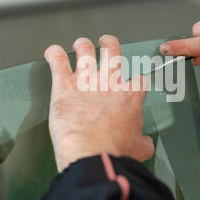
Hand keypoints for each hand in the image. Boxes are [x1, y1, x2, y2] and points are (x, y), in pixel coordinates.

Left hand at [44, 35, 153, 171]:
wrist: (93, 156)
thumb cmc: (115, 152)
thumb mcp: (139, 149)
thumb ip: (143, 142)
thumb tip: (146, 144)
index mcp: (130, 96)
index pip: (137, 79)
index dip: (134, 80)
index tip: (131, 84)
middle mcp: (109, 83)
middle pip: (112, 50)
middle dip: (109, 44)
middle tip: (105, 44)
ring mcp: (86, 81)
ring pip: (85, 49)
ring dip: (82, 45)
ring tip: (79, 46)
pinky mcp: (64, 86)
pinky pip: (57, 60)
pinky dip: (54, 54)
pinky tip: (53, 54)